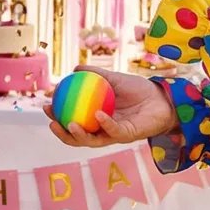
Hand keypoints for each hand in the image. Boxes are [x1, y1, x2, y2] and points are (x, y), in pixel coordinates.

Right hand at [43, 67, 175, 148]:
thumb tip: (75, 68)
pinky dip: (105, 123)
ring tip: (70, 124)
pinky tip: (97, 115)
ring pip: (92, 141)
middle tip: (52, 121)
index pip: (72, 120)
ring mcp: (114, 134)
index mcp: (95, 117)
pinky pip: (113, 131)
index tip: (47, 105)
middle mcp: (102, 129)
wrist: (162, 98)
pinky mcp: (128, 136)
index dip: (57, 117)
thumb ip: (96, 74)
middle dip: (62, 133)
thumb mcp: (114, 79)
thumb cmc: (139, 89)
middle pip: (77, 136)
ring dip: (79, 135)